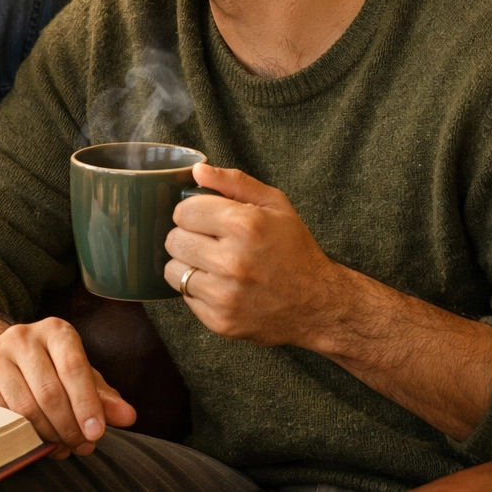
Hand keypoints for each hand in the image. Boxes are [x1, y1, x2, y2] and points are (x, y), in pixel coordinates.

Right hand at [0, 317, 135, 457]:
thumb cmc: (48, 370)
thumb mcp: (78, 376)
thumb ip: (103, 396)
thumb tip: (128, 417)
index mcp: (55, 331)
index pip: (74, 366)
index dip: (87, 403)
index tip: (97, 434)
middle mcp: (22, 336)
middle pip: (50, 392)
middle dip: (69, 427)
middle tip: (81, 447)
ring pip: (25, 408)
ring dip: (47, 435)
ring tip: (61, 446)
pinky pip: (0, 417)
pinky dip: (20, 436)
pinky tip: (33, 441)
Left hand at [164, 162, 342, 347]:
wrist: (318, 304)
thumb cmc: (294, 249)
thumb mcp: (275, 205)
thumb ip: (234, 182)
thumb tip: (198, 170)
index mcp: (244, 226)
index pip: (183, 211)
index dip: (192, 211)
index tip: (205, 217)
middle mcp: (232, 261)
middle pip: (174, 240)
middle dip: (188, 236)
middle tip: (210, 241)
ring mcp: (224, 295)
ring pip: (173, 269)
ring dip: (189, 263)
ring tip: (213, 262)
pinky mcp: (219, 320)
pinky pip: (184, 296)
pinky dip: (197, 288)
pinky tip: (221, 284)